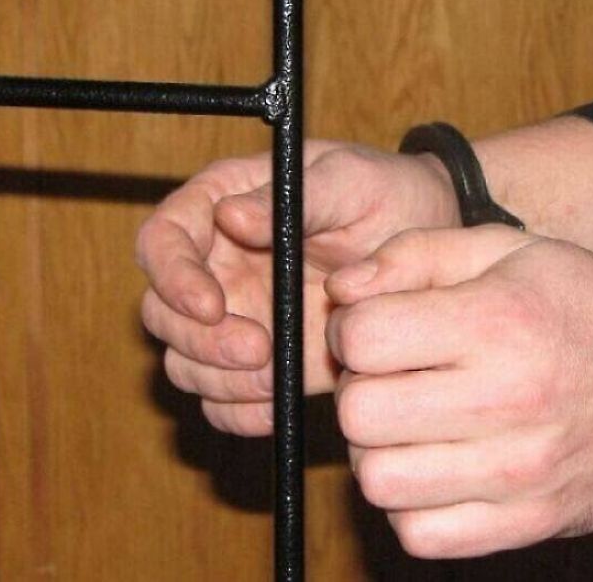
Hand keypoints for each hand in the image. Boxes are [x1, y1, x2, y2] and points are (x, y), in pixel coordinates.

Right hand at [136, 141, 459, 434]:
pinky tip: (278, 406)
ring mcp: (237, 318)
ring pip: (187, 363)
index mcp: (220, 205)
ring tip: (276, 377)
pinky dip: (240, 412)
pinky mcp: (264, 364)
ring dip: (219, 380)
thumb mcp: (350, 179)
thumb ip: (292, 197)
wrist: (430, 238)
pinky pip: (225, 401)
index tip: (211, 305)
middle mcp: (216, 266)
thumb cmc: (385, 193)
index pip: (162, 240)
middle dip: (199, 340)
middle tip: (257, 350)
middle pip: (163, 313)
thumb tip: (230, 215)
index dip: (174, 277)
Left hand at [324, 225, 592, 557]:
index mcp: (499, 322)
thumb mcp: (505, 249)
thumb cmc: (579, 305)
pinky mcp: (528, 521)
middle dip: (360, 389)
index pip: (363, 340)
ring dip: (380, 449)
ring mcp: (519, 471)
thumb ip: (414, 255)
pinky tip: (438, 466)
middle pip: (358, 413)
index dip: (353, 329)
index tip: (378, 328)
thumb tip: (341, 292)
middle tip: (393, 377)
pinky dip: (413, 504)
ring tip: (415, 422)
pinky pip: (421, 535)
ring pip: (378, 481)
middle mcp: (508, 400)